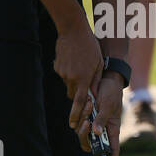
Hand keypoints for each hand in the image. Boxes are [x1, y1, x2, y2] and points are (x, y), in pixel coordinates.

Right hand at [54, 17, 103, 144]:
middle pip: (73, 94)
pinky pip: (64, 75)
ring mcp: (62, 72)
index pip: (79, 102)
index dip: (76, 114)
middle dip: (79, 93)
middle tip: (84, 82)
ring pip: (69, 84)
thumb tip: (94, 96)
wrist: (73, 29)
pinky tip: (74, 60)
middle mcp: (71, 78)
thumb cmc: (90, 46)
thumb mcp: (98, 64)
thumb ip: (95, 81)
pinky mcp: (57, 67)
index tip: (72, 125)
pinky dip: (69, 71)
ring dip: (75, 80)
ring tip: (80, 65)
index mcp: (83, 78)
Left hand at [88, 74, 123, 155]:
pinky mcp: (84, 117)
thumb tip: (97, 133)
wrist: (105, 79)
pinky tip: (88, 101)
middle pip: (91, 145)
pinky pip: (77, 122)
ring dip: (83, 120)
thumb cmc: (111, 92)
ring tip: (91, 104)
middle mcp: (101, 130)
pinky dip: (80, 114)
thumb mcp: (109, 105)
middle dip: (86, 136)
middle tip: (87, 123)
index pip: (112, 150)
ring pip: (82, 133)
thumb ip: (102, 119)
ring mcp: (92, 124)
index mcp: (112, 130)